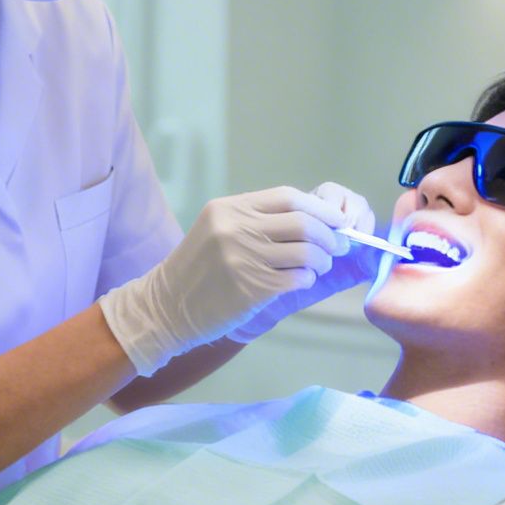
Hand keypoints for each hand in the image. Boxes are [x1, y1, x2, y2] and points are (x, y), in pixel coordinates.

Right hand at [99, 185, 348, 374]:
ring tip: (319, 266)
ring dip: (322, 260)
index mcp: (229, 208)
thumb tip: (313, 219)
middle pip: (303, 223)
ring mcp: (243, 258)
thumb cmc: (198, 268)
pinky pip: (296, 278)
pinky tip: (301, 281)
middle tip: (338, 246)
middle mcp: (236, 229)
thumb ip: (257, 220)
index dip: (320, 209)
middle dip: (330, 235)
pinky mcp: (250, 289)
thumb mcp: (218, 229)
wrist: (166, 306)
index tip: (337, 220)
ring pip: (306, 252)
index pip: (288, 197)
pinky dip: (307, 279)